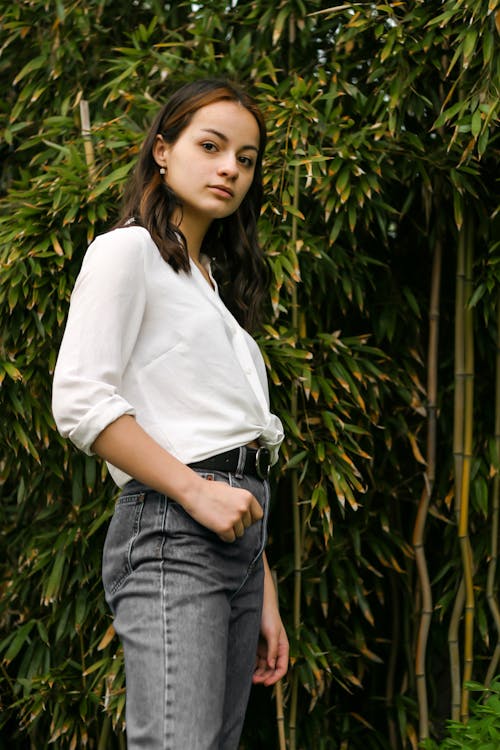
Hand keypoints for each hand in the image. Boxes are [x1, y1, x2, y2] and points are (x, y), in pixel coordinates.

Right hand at [184, 476, 262, 541]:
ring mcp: (235, 518)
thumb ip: (240, 500)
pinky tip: (216, 526)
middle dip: (237, 524)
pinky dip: (223, 535)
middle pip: (247, 526)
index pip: (258, 515)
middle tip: (224, 517)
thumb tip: (246, 510)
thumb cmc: (210, 490)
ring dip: (230, 530)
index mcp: (248, 497)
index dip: (249, 518)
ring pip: (239, 534)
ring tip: (219, 520)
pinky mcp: (225, 527)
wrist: (194, 491)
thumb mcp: (231, 490)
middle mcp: (244, 508)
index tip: (240, 518)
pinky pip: (230, 539)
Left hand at [253, 556, 288, 685]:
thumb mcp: (272, 632)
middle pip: (272, 669)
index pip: (282, 667)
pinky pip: (255, 660)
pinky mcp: (256, 646)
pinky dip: (253, 666)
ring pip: (263, 667)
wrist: (259, 602)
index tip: (266, 683)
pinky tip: (246, 668)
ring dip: (258, 673)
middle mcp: (275, 649)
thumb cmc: (268, 615)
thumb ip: (273, 649)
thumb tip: (271, 665)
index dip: (275, 677)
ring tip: (250, 677)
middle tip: (254, 680)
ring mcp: (265, 648)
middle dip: (265, 677)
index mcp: (283, 647)